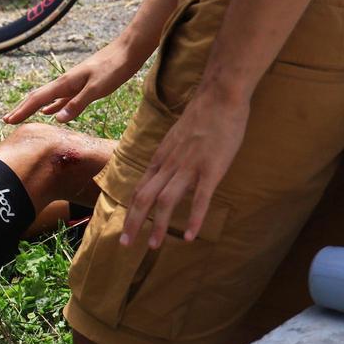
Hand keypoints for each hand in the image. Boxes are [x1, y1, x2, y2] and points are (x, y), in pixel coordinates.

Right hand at [3, 39, 143, 124]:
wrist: (128, 51)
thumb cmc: (114, 68)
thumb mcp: (97, 89)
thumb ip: (77, 104)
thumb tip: (56, 120)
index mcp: (66, 83)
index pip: (38, 99)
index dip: (23, 110)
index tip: (8, 121)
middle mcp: (65, 83)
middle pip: (38, 97)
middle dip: (22, 108)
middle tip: (7, 120)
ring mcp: (73, 84)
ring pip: (47, 98)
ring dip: (33, 108)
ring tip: (22, 116)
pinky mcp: (82, 85)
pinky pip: (61, 98)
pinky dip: (52, 106)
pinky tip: (50, 112)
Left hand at [120, 89, 248, 248]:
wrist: (219, 97)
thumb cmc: (202, 116)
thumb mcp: (177, 138)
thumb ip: (171, 157)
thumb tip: (167, 173)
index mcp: (161, 158)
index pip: (139, 189)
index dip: (130, 210)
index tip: (124, 228)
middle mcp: (169, 164)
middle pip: (144, 198)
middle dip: (133, 223)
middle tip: (124, 245)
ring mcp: (189, 167)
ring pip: (166, 201)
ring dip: (158, 226)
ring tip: (153, 246)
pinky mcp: (211, 169)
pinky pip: (200, 198)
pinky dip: (193, 218)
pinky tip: (191, 236)